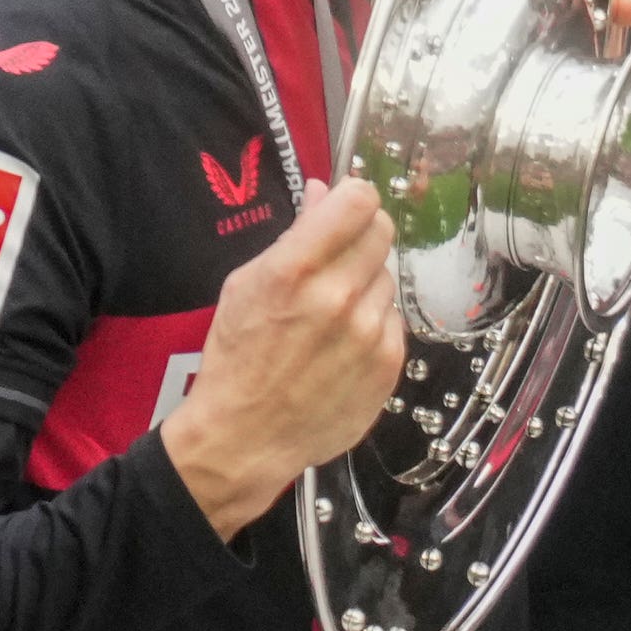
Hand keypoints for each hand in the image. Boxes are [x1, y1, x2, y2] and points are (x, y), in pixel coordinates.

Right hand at [162, 178, 404, 538]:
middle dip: (361, 234)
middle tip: (338, 256)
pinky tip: (343, 344)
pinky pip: (394, 319)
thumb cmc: (237, 359)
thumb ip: (293, 235)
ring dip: (365, 283)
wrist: (245, 437)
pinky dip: (373, 323)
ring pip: (387, 277)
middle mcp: (338, 297)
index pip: (359, 200)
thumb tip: (324, 193)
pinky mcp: (388, 364)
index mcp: (294, 270)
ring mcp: (369, 333)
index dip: (354, 196)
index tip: (345, 206)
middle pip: (382, 231)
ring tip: (332, 313)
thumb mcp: (246, 285)